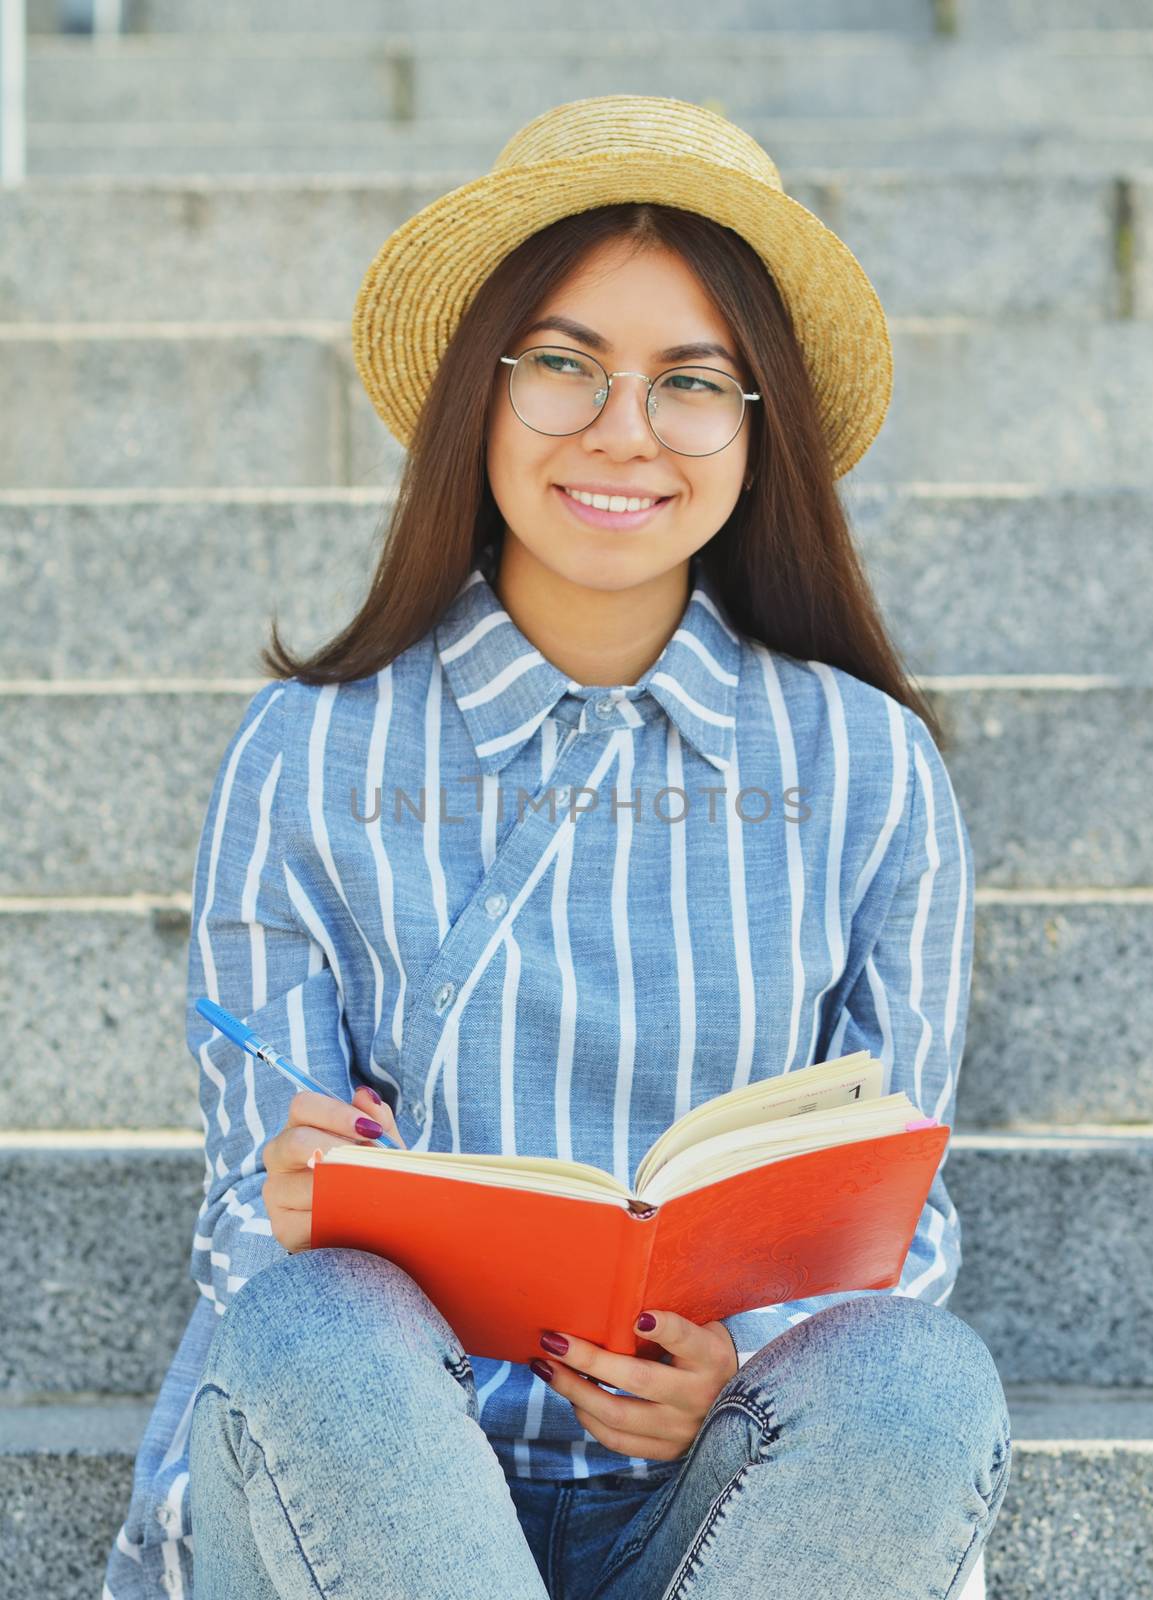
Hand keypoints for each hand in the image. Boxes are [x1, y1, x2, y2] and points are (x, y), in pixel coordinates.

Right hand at [263, 1085, 405, 1252]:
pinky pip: (309, 1222)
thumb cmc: (366, 1173)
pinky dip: (339, 1220)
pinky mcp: (282, 1227)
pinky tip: (358, 1218)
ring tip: (373, 1191)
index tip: (370, 1129)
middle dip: (339, 1150)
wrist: (366, 1224)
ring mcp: (276, 1192)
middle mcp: (279, 1156)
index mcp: (299, 1126)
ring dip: (344, 1188)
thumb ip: (375, 1118)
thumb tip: (365, 1096)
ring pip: (305, 1184)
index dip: (336, 1113)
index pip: (303, 1105)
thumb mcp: (377, 1144)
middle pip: (297, 1141)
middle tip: (370, 1162)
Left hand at [532, 1311, 739, 1461]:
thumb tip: (619, 1301)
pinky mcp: (667, 1451)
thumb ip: (672, 1320)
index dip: (664, 1329)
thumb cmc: (704, 1355)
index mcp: (711, 1357)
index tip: (637, 1318)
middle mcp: (698, 1395)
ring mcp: (682, 1428)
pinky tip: (571, 1397)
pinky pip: (618, 1440)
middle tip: (552, 1341)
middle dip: (588, 1359)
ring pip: (619, 1414)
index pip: (687, 1340)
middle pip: (637, 1379)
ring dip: (574, 1390)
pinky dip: (588, 1419)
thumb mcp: (704, 1330)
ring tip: (546, 1368)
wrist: (739, 1410)